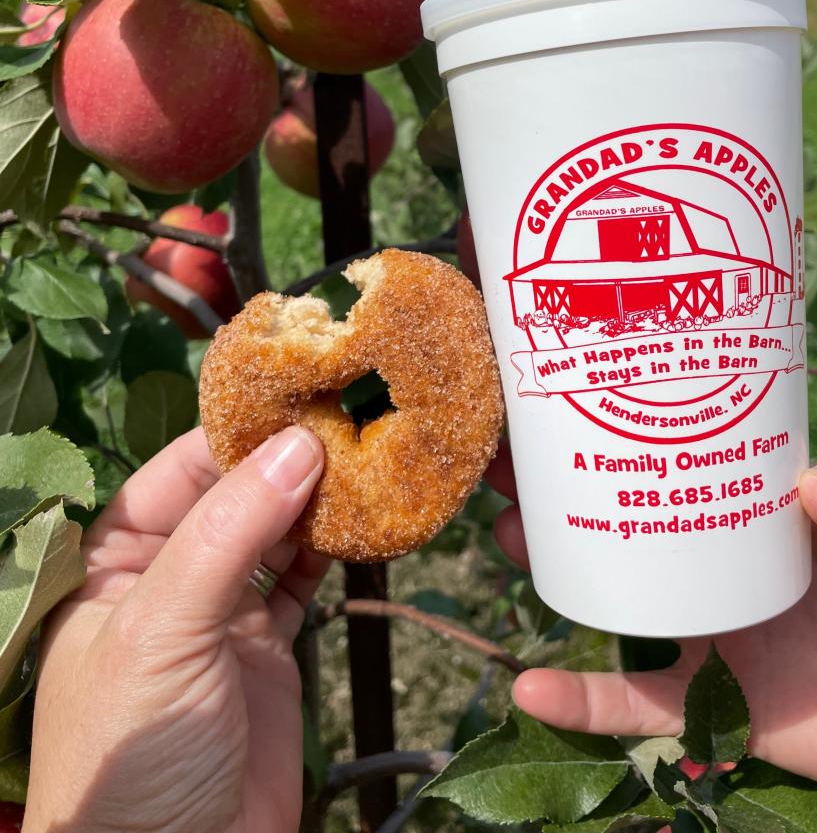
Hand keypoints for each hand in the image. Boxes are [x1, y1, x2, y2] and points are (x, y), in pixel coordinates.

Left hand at [24, 426, 327, 832]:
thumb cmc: (131, 758)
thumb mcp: (162, 631)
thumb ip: (227, 534)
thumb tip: (297, 445)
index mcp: (113, 563)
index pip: (180, 470)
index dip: (239, 430)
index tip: (304, 392)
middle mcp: (168, 578)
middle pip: (233, 494)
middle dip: (288, 458)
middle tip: (353, 414)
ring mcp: (220, 615)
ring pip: (275, 532)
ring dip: (318, 499)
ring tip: (369, 456)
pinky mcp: (267, 651)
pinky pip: (305, 581)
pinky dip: (335, 550)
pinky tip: (365, 521)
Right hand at [488, 440, 816, 796]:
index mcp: (763, 501)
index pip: (677, 451)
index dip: (615, 422)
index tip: (554, 393)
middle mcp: (728, 561)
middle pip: (626, 522)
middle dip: (559, 491)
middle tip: (505, 462)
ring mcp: (722, 632)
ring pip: (617, 601)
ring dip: (553, 573)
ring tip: (504, 536)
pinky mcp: (727, 707)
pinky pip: (642, 710)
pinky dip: (584, 706)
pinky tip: (532, 689)